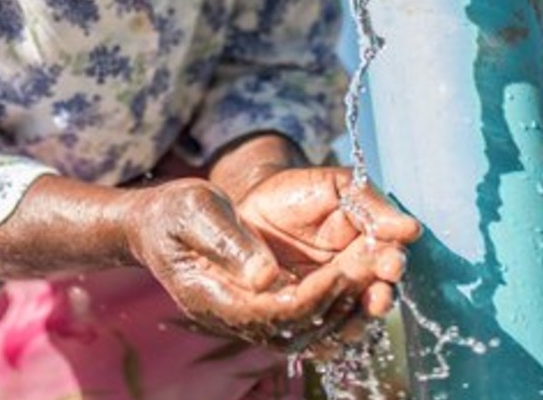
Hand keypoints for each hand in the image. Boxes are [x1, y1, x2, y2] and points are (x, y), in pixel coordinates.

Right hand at [124, 178, 363, 350]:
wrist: (157, 225)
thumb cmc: (173, 213)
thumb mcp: (195, 210)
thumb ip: (229, 242)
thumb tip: (267, 276)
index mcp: (213, 299)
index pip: (275, 313)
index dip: (315, 296)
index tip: (345, 270)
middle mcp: (236, 318)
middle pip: (301, 328)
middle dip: (346, 301)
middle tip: (382, 268)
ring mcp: (251, 316)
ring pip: (311, 332)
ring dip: (353, 308)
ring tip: (385, 277)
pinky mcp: (266, 305)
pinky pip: (311, 319)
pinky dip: (343, 305)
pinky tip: (367, 282)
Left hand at [236, 167, 420, 323]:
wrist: (250, 208)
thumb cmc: (298, 193)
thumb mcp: (336, 187)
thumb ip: (370, 204)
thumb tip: (411, 229)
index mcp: (370, 248)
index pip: (389, 261)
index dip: (391, 265)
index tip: (391, 265)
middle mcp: (356, 281)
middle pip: (375, 298)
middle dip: (379, 299)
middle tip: (378, 298)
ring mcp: (330, 302)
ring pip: (350, 323)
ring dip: (352, 322)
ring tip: (348, 321)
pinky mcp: (301, 320)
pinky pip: (316, 339)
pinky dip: (321, 338)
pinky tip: (318, 334)